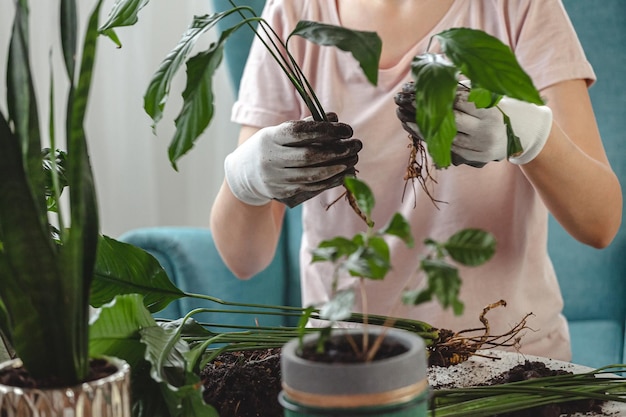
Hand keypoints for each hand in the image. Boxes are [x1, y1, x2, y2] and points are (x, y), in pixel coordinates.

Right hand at [224, 113, 361, 206]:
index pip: (300, 132)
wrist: (243, 175)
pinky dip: (329, 181)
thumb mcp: (279, 132)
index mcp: (270, 138)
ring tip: (353, 160)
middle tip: (355, 146)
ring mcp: (276, 178)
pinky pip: (310, 187)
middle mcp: (271, 159)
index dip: (325, 130)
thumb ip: (305, 126)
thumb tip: (334, 119)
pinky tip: (343, 175)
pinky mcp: (282, 192)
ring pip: (311, 175)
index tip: (346, 129)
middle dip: (336, 151)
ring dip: (336, 168)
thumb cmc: (269, 147)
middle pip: (308, 156)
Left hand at [395, 81, 552, 166]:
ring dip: (425, 129)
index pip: (462, 102)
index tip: (424, 89)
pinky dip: (434, 140)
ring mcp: (480, 146)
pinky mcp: (475, 157)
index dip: (443, 95)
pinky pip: (450, 149)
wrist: (523, 133)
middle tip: (407, 103)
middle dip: (429, 112)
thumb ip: (470, 85)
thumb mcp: (491, 94)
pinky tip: (418, 131)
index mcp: (491, 111)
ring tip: (406, 119)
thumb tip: (445, 69)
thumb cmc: (501, 107)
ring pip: (447, 138)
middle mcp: (485, 130)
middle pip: (452, 122)